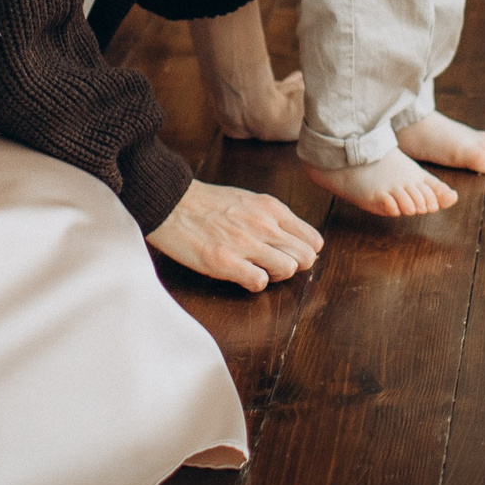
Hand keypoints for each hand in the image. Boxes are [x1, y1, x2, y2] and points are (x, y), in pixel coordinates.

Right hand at [149, 181, 323, 291]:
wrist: (171, 202)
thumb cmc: (208, 203)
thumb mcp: (249, 201)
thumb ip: (273, 219)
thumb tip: (294, 240)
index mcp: (271, 208)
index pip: (313, 240)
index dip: (303, 253)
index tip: (288, 255)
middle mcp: (263, 224)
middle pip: (305, 258)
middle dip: (293, 267)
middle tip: (272, 265)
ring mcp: (245, 243)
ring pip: (288, 270)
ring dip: (275, 276)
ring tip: (256, 269)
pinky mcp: (225, 261)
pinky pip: (259, 282)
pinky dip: (254, 284)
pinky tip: (240, 275)